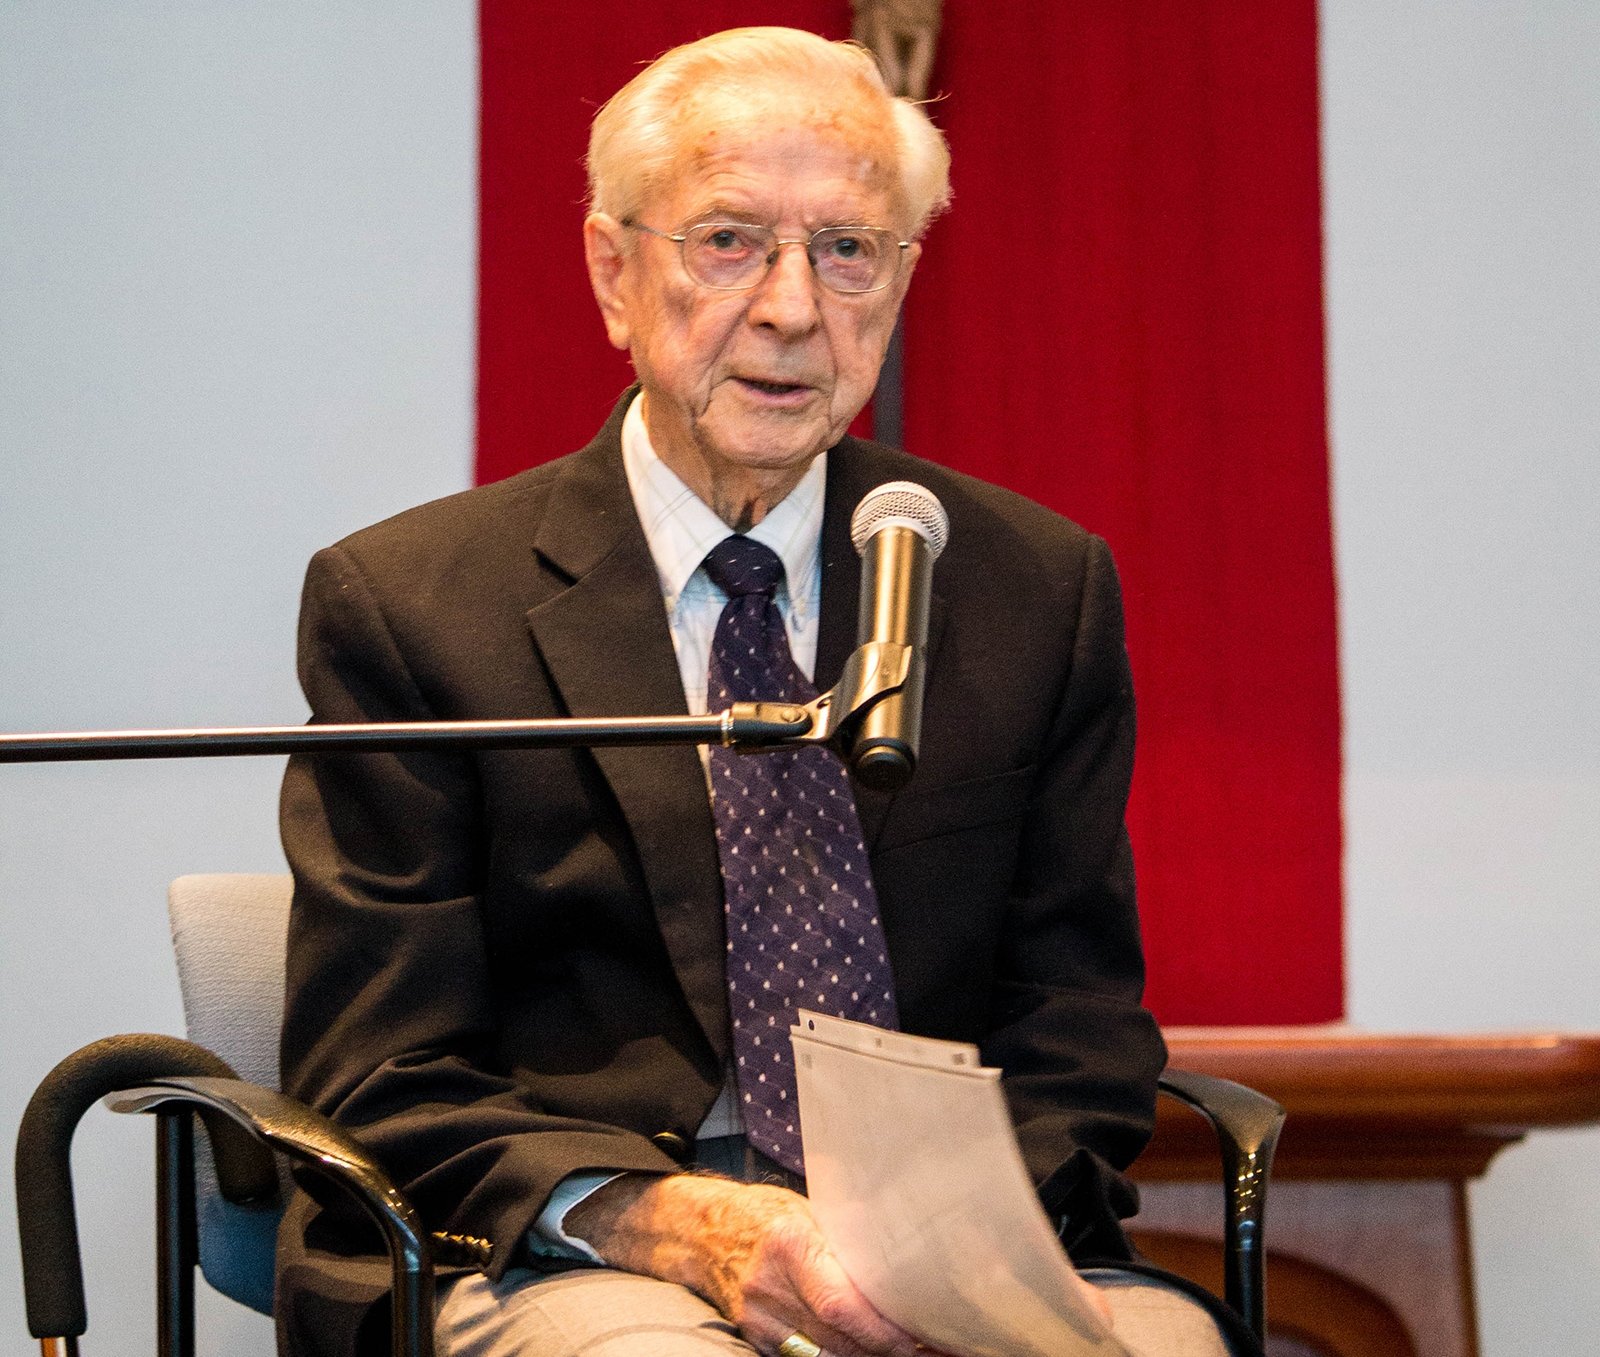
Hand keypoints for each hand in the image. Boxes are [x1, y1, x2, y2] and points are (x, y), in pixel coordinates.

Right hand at [567, 1173, 959, 1356]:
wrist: (700, 1231)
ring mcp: (760, 1321)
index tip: (923, 1334)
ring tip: (913, 1353)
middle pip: (839, 1340)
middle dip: (889, 1350)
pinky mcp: (757, 1339)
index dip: (884, 1330)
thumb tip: (905, 1260)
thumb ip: (846, 1240)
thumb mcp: (808, 1210)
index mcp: (787, 1245)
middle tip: (934, 1348)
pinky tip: (870, 1352)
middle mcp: (769, 1288)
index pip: (841, 1304)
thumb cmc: (765, 1212)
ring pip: (826, 1356)